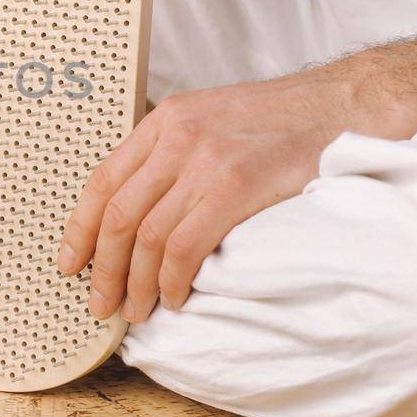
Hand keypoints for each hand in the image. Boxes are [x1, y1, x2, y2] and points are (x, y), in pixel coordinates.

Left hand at [58, 64, 412, 321]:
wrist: (346, 105)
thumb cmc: (284, 121)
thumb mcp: (213, 117)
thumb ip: (173, 152)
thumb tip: (138, 206)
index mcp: (166, 119)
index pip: (102, 179)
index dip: (80, 228)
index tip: (70, 263)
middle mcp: (178, 137)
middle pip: (118, 214)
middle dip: (102, 267)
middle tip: (98, 303)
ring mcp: (206, 161)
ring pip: (147, 236)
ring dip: (136, 284)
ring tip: (135, 311)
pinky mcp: (237, 188)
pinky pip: (185, 247)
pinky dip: (172, 281)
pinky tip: (174, 298)